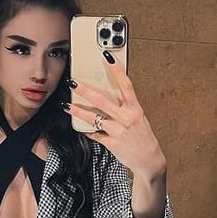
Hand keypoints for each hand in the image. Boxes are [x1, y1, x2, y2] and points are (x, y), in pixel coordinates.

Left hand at [65, 54, 166, 177]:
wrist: (149, 160)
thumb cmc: (143, 137)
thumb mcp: (138, 118)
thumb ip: (124, 107)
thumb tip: (107, 96)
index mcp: (135, 109)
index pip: (126, 85)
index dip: (117, 70)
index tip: (107, 57)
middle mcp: (127, 119)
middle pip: (103, 101)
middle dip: (85, 91)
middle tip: (73, 82)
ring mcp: (118, 132)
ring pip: (94, 118)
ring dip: (78, 111)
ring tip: (66, 105)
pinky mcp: (112, 144)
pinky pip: (95, 135)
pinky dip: (87, 131)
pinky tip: (79, 127)